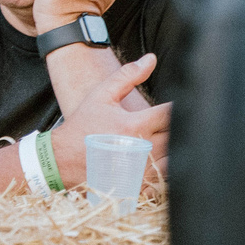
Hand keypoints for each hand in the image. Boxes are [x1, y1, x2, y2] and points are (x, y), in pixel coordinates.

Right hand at [49, 53, 169, 186]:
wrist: (62, 160)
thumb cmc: (83, 126)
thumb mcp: (102, 95)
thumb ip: (128, 75)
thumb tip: (151, 58)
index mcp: (135, 124)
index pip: (173, 113)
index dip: (182, 106)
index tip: (182, 102)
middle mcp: (141, 149)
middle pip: (179, 136)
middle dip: (182, 126)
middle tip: (178, 121)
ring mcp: (141, 171)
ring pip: (177, 160)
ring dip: (177, 149)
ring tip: (171, 140)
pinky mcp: (139, 187)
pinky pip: (166, 181)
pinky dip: (168, 171)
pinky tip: (162, 162)